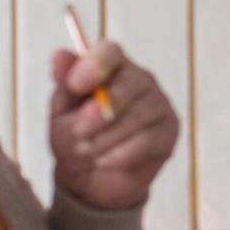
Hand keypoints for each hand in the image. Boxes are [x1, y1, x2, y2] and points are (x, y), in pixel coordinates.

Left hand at [50, 42, 179, 211]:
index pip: (111, 52)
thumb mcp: (61, 110)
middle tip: (78, 131)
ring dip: (107, 137)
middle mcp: (140, 80)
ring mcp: (159, 105)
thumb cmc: (76, 136)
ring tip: (85, 150)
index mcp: (112, 68)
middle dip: (102, 110)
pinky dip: (122, 154)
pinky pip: (149, 140)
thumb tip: (59, 55)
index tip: (76, 85)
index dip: (96, 65)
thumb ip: (64, 83)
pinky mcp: (170, 132)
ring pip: (140, 115)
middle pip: (132, 82)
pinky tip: (104, 161)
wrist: (90, 177)